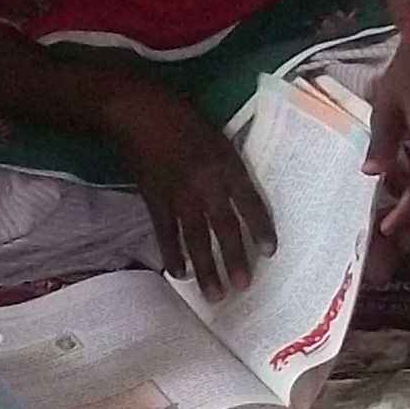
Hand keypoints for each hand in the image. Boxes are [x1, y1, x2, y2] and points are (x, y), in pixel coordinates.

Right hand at [106, 83, 273, 294]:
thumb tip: (242, 199)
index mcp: (225, 164)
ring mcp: (178, 195)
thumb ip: (229, 168)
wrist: (139, 112)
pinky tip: (180, 275)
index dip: (261, 228)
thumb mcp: (217, 137)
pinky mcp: (155, 200)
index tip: (270, 252)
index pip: (249, 202)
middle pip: (224, 227)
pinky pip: (166, 234)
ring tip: (215, 295)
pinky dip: (172, 255)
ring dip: (206, 268)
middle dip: (234, 258)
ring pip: (195, 238)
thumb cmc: (183, 119)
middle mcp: (206, 183)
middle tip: (243, 286)